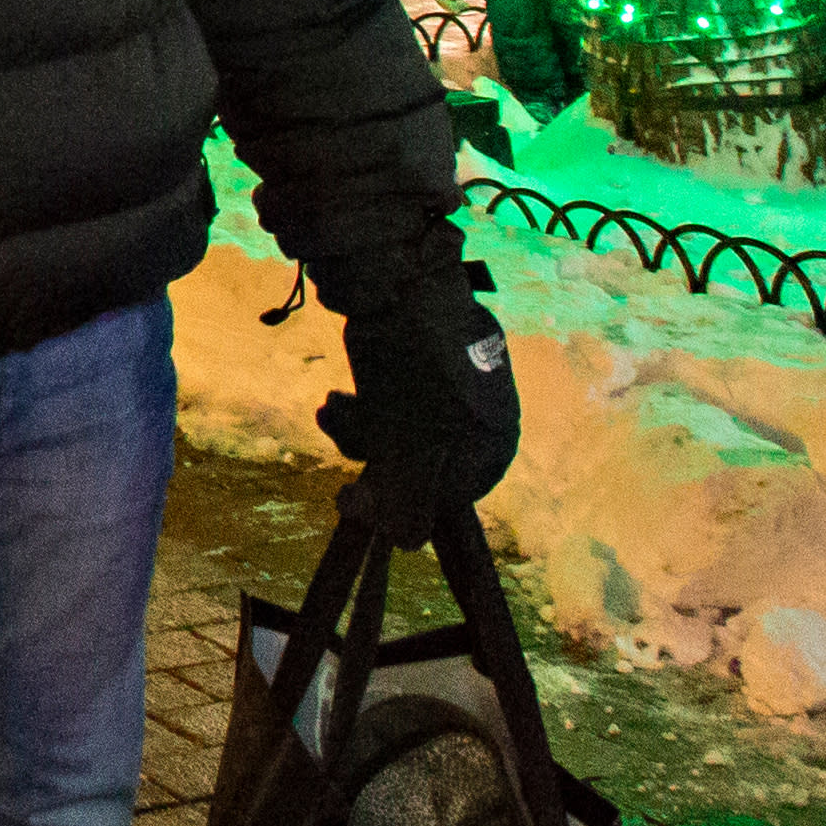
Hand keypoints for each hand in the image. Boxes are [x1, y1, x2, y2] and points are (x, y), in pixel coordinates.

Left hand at [316, 256, 517, 525]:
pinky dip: (364, 409)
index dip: (399, 507)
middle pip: (419, 468)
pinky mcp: (420, 371)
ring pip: (398, 436)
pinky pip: (392, 407)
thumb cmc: (411, 371)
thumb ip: (406, 500)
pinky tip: (337, 399)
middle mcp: (479, 422)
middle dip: (371, 460)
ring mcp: (449, 395)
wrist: (397, 280)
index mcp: (493, 443)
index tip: (354, 500)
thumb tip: (406, 544)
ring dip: (358, 432)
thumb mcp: (406, 445)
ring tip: (333, 409)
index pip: (450, 497)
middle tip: (338, 458)